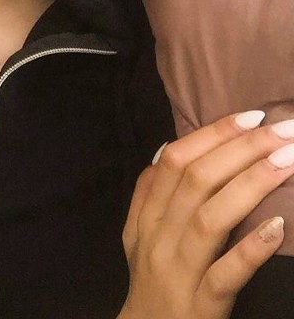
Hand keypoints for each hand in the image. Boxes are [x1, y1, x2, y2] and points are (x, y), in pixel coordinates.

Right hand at [118, 110, 293, 318]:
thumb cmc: (150, 280)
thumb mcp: (137, 233)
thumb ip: (148, 191)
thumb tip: (169, 147)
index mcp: (148, 214)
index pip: (176, 161)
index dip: (213, 135)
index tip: (252, 117)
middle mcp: (160, 236)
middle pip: (197, 181)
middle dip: (242, 150)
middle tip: (284, 130)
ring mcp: (179, 271)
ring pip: (211, 218)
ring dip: (251, 184)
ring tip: (288, 161)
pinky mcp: (201, 306)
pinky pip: (225, 273)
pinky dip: (250, 248)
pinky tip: (277, 226)